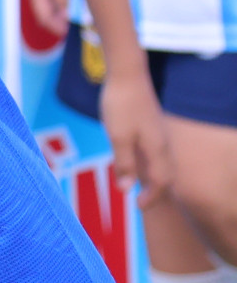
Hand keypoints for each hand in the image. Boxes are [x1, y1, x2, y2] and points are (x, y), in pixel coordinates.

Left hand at [99, 64, 176, 201]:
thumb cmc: (121, 105)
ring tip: (141, 187)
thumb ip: (123, 163)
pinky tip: (137, 162)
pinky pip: (156, 151)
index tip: (139, 207)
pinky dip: (149, 163)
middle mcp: (163, 143)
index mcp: (157, 149)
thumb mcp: (118, 136)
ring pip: (162, 162)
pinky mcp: (151, 125)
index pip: (161, 181)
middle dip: (156, 190)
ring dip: (154, 177)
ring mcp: (159, 133)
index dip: (152, 197)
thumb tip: (126, 189)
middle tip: (142, 202)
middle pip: (165, 174)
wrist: (127, 75)